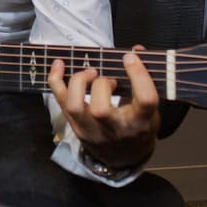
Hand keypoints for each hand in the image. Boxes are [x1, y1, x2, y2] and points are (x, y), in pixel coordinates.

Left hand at [48, 45, 158, 170]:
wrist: (125, 157)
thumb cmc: (139, 127)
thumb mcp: (150, 108)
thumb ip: (144, 79)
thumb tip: (137, 49)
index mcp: (141, 122)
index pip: (144, 100)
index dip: (138, 76)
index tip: (130, 58)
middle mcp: (116, 130)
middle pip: (101, 109)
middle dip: (102, 84)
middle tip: (107, 78)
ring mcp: (92, 131)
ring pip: (76, 107)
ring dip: (78, 83)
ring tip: (89, 73)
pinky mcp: (77, 129)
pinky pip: (60, 102)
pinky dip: (56, 80)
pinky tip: (59, 64)